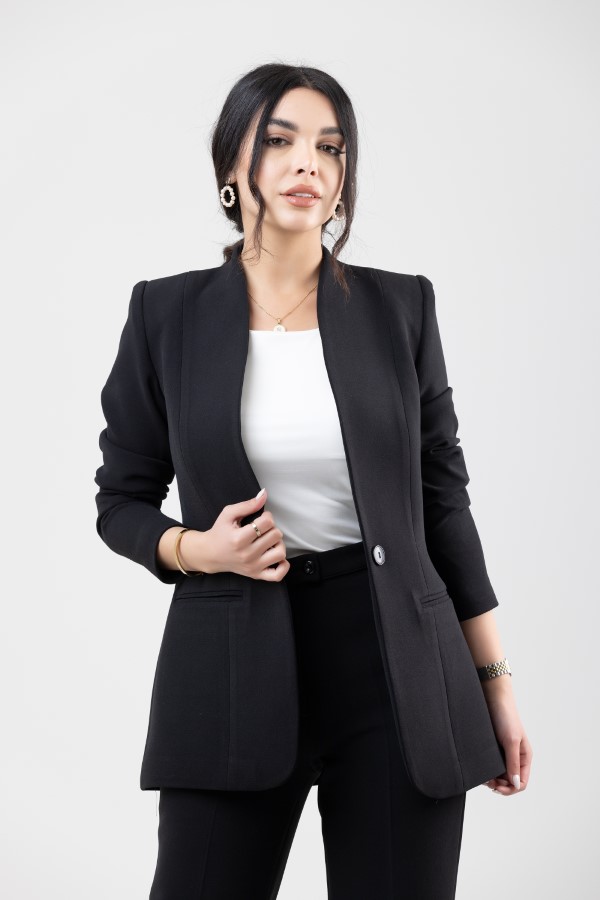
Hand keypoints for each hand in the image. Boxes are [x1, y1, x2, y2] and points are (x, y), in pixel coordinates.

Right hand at [202, 487, 290, 581]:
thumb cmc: (219, 533)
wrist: (209, 554)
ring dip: (278, 543)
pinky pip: (277, 575)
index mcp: (239, 539)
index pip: (267, 523)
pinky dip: (283, 566)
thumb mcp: (228, 514)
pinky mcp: (256, 575)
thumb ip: (247, 504)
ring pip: (280, 553)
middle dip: (272, 528)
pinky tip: (275, 555)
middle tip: (263, 529)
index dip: (268, 516)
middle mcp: (247, 555)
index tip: (261, 518)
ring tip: (269, 541)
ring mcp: (252, 567)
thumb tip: (264, 495)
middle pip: (276, 535)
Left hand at [482, 679, 532, 795]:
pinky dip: (487, 771)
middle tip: (487, 782)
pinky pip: (492, 766)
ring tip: (483, 777)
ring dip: (492, 780)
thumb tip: (516, 784)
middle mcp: (515, 758)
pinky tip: (481, 770)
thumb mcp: (511, 741)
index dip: (510, 789)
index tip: (497, 787)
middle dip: (500, 786)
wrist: (493, 698)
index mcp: (524, 757)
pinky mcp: (493, 749)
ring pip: (500, 776)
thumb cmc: (506, 717)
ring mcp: (504, 754)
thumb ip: (513, 763)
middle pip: (510, 782)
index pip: (521, 783)